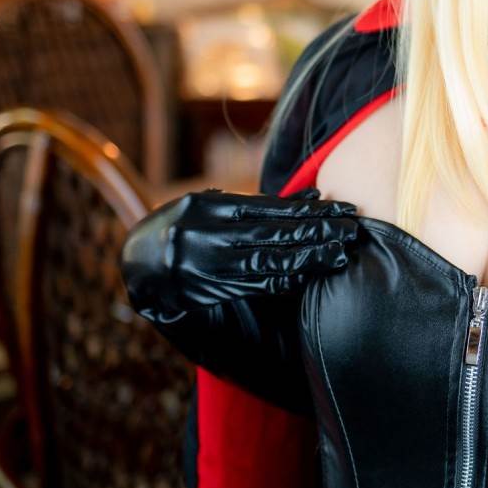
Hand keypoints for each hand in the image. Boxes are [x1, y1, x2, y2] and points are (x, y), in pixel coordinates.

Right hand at [120, 186, 360, 319]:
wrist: (136, 264)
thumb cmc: (181, 226)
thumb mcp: (208, 205)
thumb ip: (255, 205)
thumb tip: (311, 198)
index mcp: (208, 207)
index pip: (269, 208)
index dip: (309, 210)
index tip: (341, 209)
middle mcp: (206, 235)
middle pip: (273, 234)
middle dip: (316, 232)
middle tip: (351, 231)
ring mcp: (206, 265)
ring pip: (268, 262)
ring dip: (308, 258)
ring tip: (339, 255)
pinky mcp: (208, 289)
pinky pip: (253, 285)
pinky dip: (284, 279)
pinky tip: (308, 275)